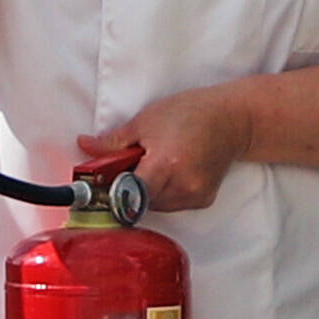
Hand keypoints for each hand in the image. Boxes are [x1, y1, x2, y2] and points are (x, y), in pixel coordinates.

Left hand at [80, 90, 260, 214]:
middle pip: (139, 200)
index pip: (129, 195)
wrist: (233, 119)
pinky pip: (171, 204)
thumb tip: (84, 146)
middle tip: (131, 163)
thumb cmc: (191, 113)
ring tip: (155, 163)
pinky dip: (164, 192)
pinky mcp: (202, 201)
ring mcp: (194, 196)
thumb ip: (114, 141)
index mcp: (165, 165)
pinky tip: (171, 170)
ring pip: (154, 205)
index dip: (111, 192)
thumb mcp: (146, 120)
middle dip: (128, 185)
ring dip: (146, 190)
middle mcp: (181, 186)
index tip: (101, 187)